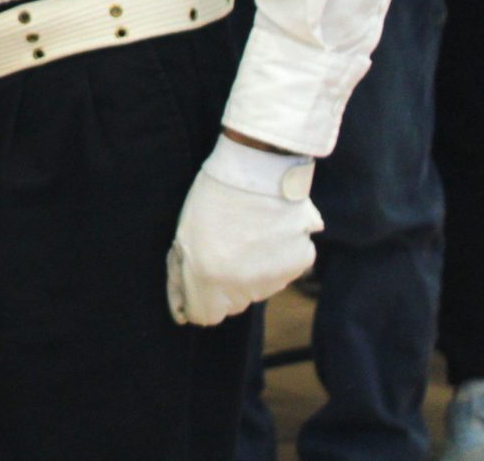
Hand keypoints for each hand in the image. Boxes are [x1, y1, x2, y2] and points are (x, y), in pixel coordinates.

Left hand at [167, 138, 321, 325]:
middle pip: (234, 304)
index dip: (198, 299)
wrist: (256, 167)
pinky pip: (285, 271)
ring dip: (253, 271)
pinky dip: (279, 257)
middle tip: (225, 247)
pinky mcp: (300, 262)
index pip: (205, 316)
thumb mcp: (183, 236)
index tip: (198, 283)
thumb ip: (183, 276)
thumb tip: (182, 312)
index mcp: (209, 278)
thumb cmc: (212, 197)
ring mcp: (275, 276)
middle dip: (225, 285)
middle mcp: (244, 285)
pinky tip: (270, 230)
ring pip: (261, 288)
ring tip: (248, 233)